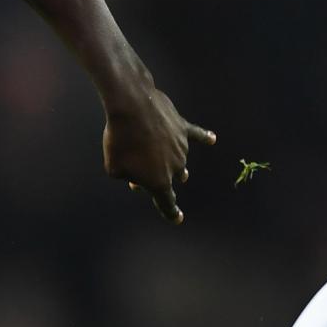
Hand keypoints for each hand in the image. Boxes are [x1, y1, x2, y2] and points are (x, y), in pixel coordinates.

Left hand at [101, 78, 212, 224]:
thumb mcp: (114, 167)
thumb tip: (138, 175)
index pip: (167, 203)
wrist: (132, 107)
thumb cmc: (120, 139)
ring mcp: (182, 148)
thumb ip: (127, 177)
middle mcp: (175, 168)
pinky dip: (204, 137)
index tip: (178, 218)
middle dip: (159, 175)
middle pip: (171, 177)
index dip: (171, 213)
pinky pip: (197, 134)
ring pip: (178, 158)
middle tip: (141, 163)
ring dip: (166, 156)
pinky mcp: (183, 128)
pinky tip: (212, 139)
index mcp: (158, 182)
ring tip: (147, 144)